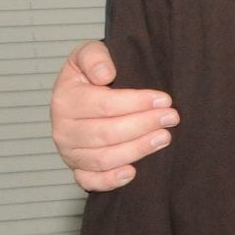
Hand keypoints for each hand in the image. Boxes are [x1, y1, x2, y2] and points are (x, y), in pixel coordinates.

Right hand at [51, 41, 175, 191]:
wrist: (86, 91)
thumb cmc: (92, 72)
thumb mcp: (89, 53)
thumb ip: (95, 57)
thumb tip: (104, 75)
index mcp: (65, 99)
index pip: (103, 105)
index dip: (136, 103)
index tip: (164, 99)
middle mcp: (63, 129)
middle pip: (106, 133)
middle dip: (144, 125)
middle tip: (171, 118)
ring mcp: (70, 152)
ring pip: (103, 158)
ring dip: (137, 149)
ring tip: (164, 138)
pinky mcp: (78, 169)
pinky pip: (90, 181)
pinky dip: (109, 180)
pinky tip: (132, 173)